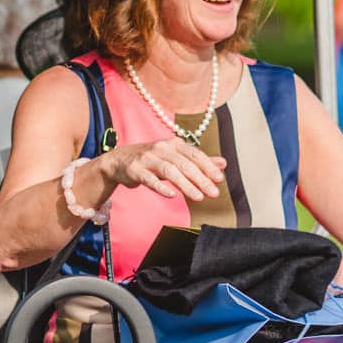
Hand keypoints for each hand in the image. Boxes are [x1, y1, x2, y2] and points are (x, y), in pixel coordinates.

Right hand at [96, 138, 227, 201]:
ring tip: (198, 198)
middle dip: (201, 179)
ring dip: (185, 185)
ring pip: (170, 171)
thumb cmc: (152, 160)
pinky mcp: (135, 170)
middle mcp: (161, 148)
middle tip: (214, 193)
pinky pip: (149, 179)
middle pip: (185, 164)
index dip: (208, 167)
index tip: (219, 180)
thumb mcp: (175, 157)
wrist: (119, 160)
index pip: (195, 155)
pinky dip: (161, 187)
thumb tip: (223, 163)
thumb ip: (198, 161)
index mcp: (174, 144)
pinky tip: (172, 196)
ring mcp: (147, 158)